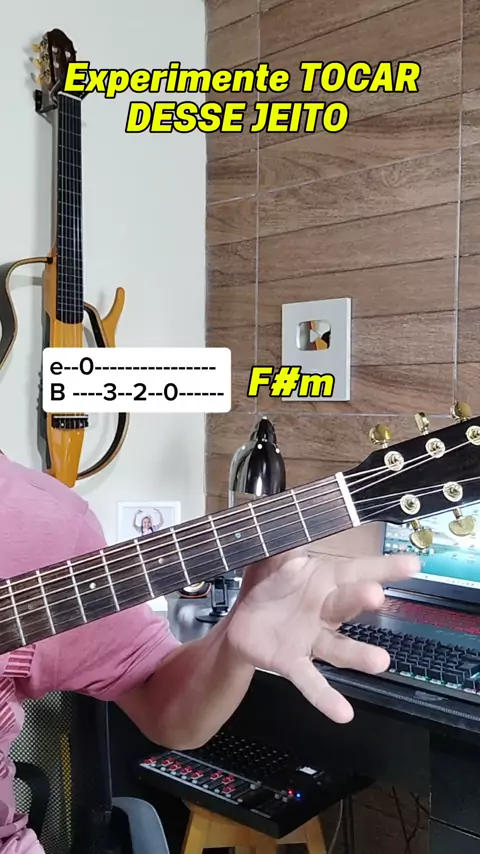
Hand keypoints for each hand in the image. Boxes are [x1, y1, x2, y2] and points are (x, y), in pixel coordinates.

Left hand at [226, 548, 419, 723]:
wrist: (239, 622)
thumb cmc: (265, 586)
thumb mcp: (269, 558)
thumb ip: (281, 543)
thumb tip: (286, 522)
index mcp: (321, 578)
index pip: (356, 569)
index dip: (384, 567)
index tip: (413, 566)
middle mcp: (323, 610)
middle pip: (347, 603)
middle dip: (361, 599)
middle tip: (376, 595)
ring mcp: (311, 638)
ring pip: (339, 647)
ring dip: (359, 656)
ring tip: (381, 662)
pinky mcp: (292, 662)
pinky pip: (312, 681)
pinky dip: (327, 697)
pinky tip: (344, 712)